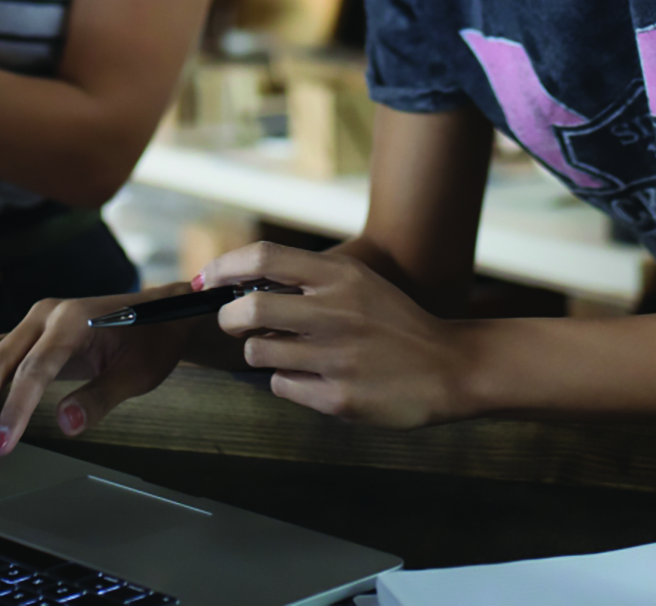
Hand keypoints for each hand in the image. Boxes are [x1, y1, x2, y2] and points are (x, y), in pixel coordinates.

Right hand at [0, 285, 196, 456]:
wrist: (162, 313)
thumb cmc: (153, 343)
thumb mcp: (137, 374)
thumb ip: (100, 398)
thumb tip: (64, 423)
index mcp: (72, 322)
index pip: (34, 370)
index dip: (14, 410)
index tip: (2, 445)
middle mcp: (45, 315)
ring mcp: (34, 320)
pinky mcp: (29, 331)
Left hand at [203, 242, 472, 427]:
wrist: (449, 368)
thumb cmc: (395, 324)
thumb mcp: (359, 285)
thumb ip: (309, 280)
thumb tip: (242, 283)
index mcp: (341, 277)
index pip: (265, 258)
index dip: (225, 266)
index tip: (206, 278)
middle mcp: (336, 313)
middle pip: (248, 311)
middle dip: (229, 318)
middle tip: (235, 323)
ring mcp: (336, 358)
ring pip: (259, 354)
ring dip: (263, 353)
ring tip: (292, 352)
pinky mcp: (338, 398)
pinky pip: (283, 387)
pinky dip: (289, 382)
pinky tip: (317, 377)